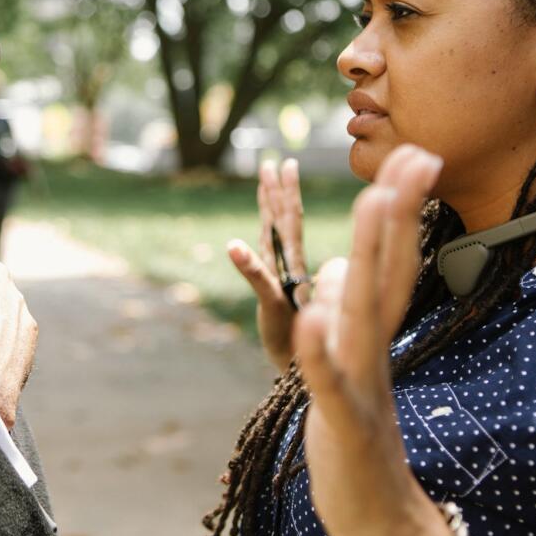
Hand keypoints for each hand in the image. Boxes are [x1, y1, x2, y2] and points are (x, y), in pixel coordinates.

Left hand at [228, 158, 309, 367]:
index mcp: (292, 267)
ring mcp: (285, 285)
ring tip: (268, 176)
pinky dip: (246, 263)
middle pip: (287, 223)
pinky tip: (232, 245)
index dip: (284, 194)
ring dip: (272, 206)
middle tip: (280, 161)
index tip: (283, 165)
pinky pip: (260, 280)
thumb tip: (260, 250)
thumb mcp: (276, 300)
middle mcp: (292, 271)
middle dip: (282, 191)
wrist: (302, 374)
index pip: (290, 223)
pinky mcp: (273, 305)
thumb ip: (268, 273)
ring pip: (279, 239)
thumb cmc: (293, 338)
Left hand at [293, 144, 451, 535]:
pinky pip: (330, 382)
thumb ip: (344, 321)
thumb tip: (337, 273)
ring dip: (370, 258)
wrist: (379, 520)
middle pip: (388, 275)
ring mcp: (362, 385)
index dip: (399, 212)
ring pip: (366, 315)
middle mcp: (374, 353)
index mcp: (372, 340)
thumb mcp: (347, 372)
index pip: (390, 266)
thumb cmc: (359, 441)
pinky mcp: (342, 424)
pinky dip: (321, 351)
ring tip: (373, 202)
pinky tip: (310, 315)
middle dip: (397, 212)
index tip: (414, 156)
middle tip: (416, 152)